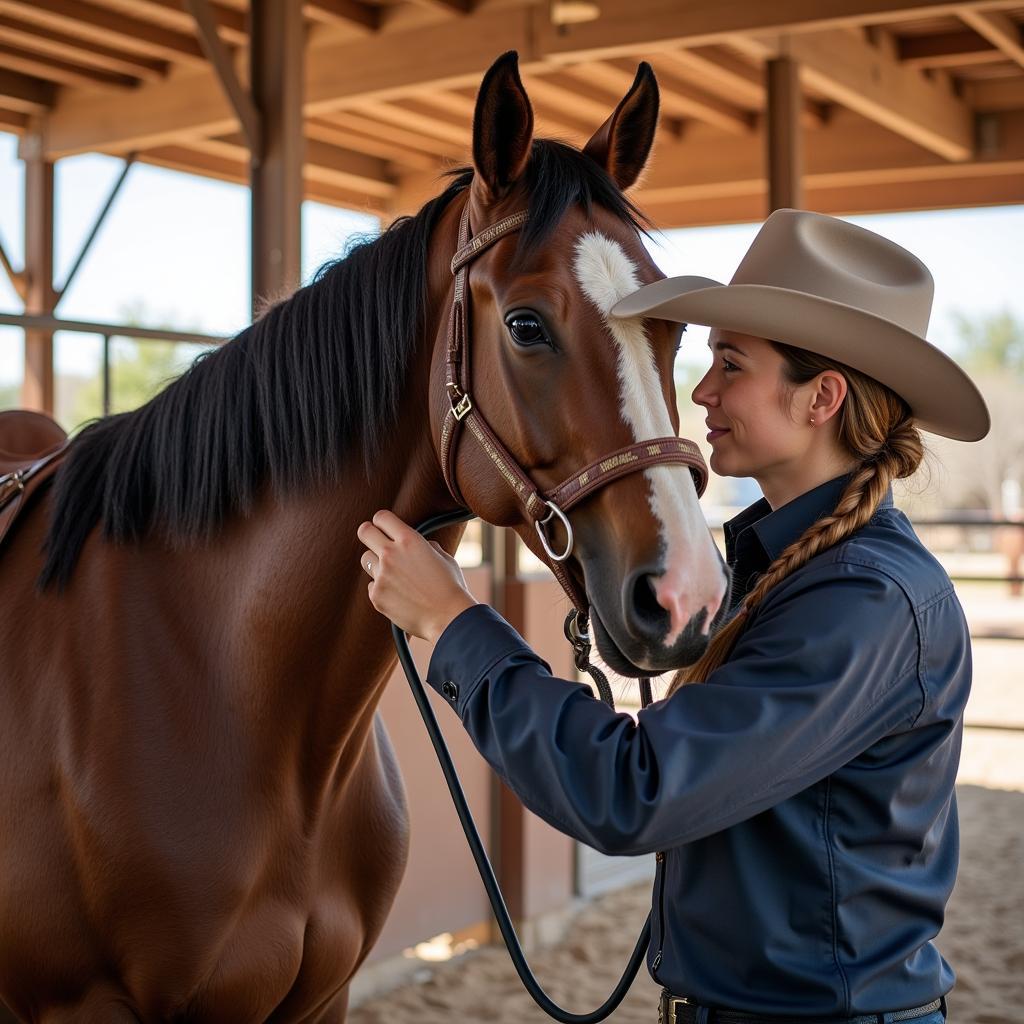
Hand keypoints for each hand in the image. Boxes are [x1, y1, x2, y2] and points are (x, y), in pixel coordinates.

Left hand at [358, 510, 477, 641]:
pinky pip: (371, 584)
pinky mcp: (376, 596)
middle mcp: (391, 554)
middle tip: (376, 542)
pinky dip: (381, 588)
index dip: (382, 522)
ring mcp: (381, 575)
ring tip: (394, 574)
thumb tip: (421, 544)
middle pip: (364, 532)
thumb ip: (426, 546)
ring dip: (376, 563)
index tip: (385, 528)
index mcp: (409, 540)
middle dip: (369, 534)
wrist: (448, 618)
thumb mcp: (444, 558)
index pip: (381, 517)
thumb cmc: (451, 587)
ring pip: (366, 559)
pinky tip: (398, 595)